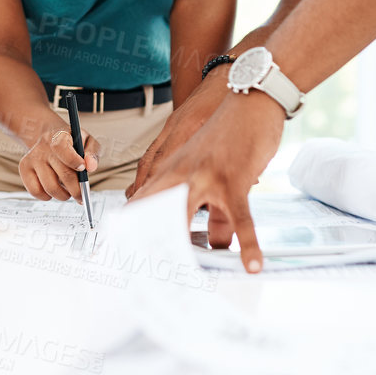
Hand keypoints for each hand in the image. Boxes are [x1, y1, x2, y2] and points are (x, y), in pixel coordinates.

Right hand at [19, 126, 101, 201]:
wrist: (50, 136)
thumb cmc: (72, 142)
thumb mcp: (87, 141)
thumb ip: (92, 152)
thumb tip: (90, 167)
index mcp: (59, 136)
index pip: (61, 147)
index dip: (74, 161)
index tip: (83, 169)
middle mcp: (43, 146)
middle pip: (63, 174)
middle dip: (77, 189)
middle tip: (82, 196)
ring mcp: (32, 157)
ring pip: (50, 187)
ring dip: (63, 195)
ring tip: (68, 192)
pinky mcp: (24, 168)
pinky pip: (35, 191)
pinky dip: (47, 197)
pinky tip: (54, 190)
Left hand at [130, 89, 283, 272]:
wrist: (250, 99)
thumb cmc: (229, 133)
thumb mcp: (210, 169)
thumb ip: (210, 206)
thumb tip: (216, 243)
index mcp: (171, 170)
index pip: (143, 202)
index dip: (131, 228)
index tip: (123, 252)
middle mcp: (182, 174)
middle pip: (156, 213)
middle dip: (147, 243)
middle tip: (142, 272)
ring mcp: (207, 177)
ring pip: (189, 217)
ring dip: (186, 247)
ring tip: (186, 275)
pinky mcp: (234, 180)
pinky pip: (240, 218)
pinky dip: (248, 243)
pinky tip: (252, 263)